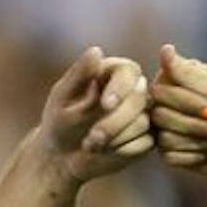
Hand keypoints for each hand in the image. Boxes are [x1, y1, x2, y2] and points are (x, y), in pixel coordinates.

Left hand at [37, 47, 151, 184]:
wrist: (61, 156)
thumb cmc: (59, 121)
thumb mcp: (63, 97)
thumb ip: (80, 73)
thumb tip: (96, 51)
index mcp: (113, 72)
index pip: (129, 71)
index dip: (120, 88)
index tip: (106, 105)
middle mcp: (133, 90)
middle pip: (138, 99)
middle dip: (114, 122)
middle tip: (91, 139)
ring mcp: (142, 114)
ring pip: (143, 123)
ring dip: (115, 138)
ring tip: (90, 145)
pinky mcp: (146, 138)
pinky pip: (145, 143)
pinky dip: (123, 150)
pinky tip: (105, 152)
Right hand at [149, 45, 206, 173]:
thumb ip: (186, 71)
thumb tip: (164, 49)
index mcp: (177, 84)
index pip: (158, 92)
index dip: (184, 103)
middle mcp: (169, 105)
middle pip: (159, 117)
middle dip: (193, 125)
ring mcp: (169, 130)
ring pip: (163, 139)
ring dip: (197, 141)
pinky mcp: (174, 153)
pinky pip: (169, 157)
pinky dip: (194, 155)